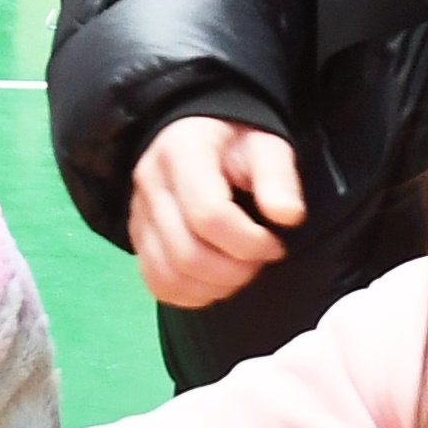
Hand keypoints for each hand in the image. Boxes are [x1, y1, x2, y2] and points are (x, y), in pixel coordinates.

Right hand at [128, 117, 308, 306]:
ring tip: (241, 271)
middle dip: (235, 271)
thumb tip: (289, 217)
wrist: (202, 133)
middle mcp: (151, 185)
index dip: (249, 242)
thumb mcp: (267, 145)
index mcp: (182, 154)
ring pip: (169, 276)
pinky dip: (190, 294)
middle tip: (261, 260)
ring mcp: (139, 215)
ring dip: (214, 287)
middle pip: (186, 254)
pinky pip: (156, 283)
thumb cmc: (239, 140)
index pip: (208, 216)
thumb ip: (278, 178)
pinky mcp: (138, 237)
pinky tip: (217, 282)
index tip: (275, 244)